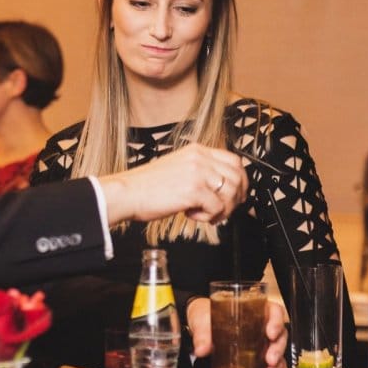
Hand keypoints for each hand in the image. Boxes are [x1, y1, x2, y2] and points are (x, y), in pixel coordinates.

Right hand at [99, 144, 246, 225]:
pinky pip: (217, 208)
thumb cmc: (147, 186)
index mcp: (196, 150)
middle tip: (222, 211)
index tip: (236, 195)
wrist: (127, 193)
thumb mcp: (178, 168)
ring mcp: (198, 172)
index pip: (234, 160)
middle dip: (235, 199)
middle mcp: (200, 158)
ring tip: (204, 214)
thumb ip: (200, 172)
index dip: (240, 181)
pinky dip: (208, 217)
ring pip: (231, 193)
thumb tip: (221, 188)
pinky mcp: (194, 190)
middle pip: (237, 177)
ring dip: (222, 210)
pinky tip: (191, 215)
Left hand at [188, 297, 287, 367]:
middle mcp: (261, 325)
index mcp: (252, 310)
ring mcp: (261, 342)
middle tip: (269, 359)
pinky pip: (273, 364)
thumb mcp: (203, 320)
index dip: (276, 322)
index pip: (273, 311)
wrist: (200, 325)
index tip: (271, 333)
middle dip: (277, 348)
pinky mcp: (258, 356)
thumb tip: (202, 349)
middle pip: (279, 334)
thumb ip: (203, 333)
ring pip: (278, 351)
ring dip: (279, 363)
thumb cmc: (206, 316)